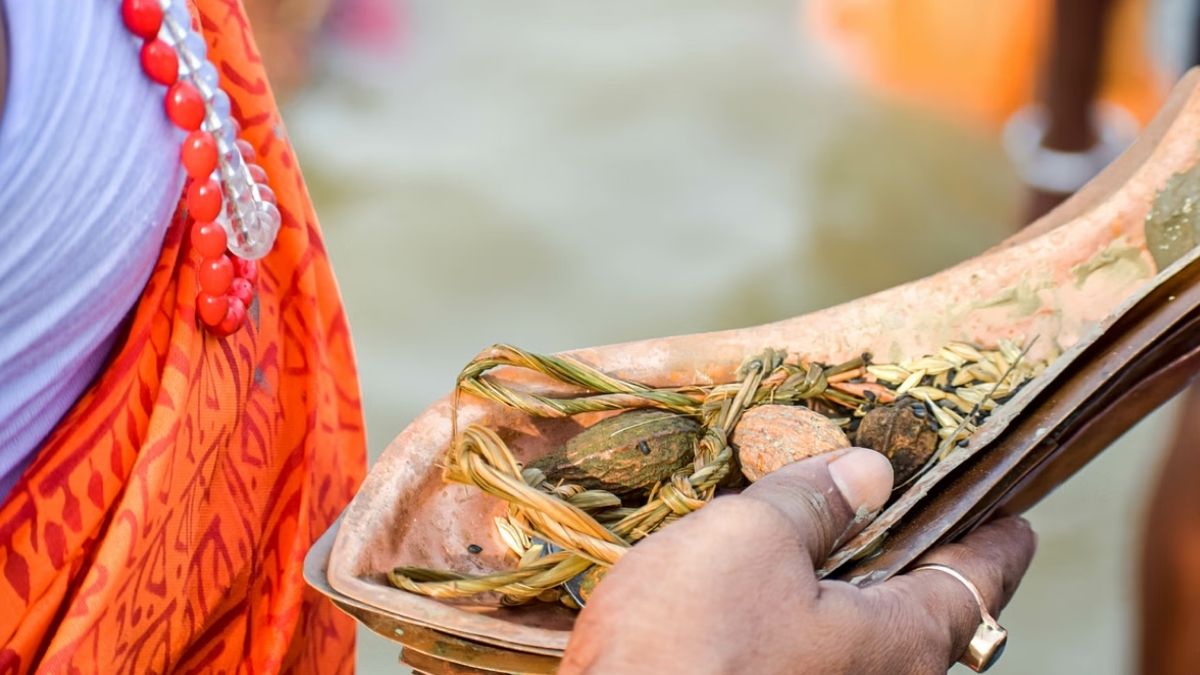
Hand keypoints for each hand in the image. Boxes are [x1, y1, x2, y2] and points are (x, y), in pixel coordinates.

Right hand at [559, 448, 1036, 674]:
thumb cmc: (688, 646)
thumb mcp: (751, 541)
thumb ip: (814, 501)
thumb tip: (869, 472)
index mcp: (899, 641)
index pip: (979, 581)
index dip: (998, 538)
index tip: (1013, 515)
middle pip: (923, 608)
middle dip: (914, 549)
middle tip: (897, 494)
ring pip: (862, 631)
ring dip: (848, 576)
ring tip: (819, 522)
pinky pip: (812, 649)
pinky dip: (805, 606)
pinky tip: (759, 577)